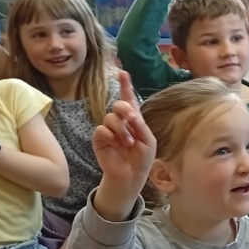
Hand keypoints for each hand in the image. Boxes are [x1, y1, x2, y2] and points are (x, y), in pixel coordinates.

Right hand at [91, 73, 155, 191]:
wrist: (131, 175)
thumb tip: (131, 114)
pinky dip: (111, 136)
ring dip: (121, 129)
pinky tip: (116, 145)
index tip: (123, 73)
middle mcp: (120, 122)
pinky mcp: (100, 138)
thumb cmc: (142, 158)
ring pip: (110, 117)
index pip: (129, 99)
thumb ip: (141, 126)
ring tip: (128, 143)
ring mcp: (109, 129)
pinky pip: (101, 129)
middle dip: (126, 109)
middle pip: (119, 104)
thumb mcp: (149, 141)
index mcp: (134, 120)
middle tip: (133, 120)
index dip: (126, 85)